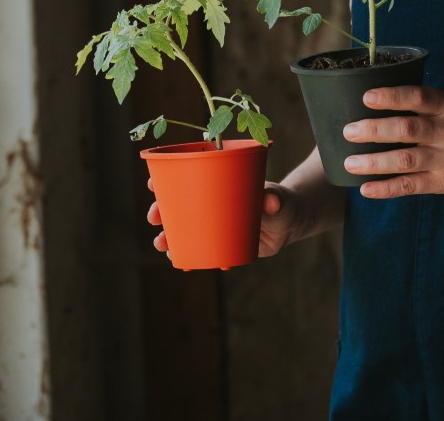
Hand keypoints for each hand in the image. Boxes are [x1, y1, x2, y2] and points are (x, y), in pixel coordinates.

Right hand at [146, 180, 305, 259]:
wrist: (290, 221)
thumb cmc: (281, 201)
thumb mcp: (279, 198)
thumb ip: (275, 199)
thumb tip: (271, 202)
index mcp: (218, 184)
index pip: (186, 178)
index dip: (166, 180)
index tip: (153, 185)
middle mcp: (211, 204)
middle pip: (178, 206)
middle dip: (161, 212)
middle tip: (154, 219)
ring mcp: (215, 226)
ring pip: (185, 231)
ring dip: (170, 238)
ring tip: (165, 247)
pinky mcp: (221, 245)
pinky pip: (202, 252)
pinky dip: (195, 259)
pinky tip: (190, 265)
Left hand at [341, 84, 443, 197]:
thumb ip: (421, 105)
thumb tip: (372, 99)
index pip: (419, 97)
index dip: (393, 96)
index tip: (367, 96)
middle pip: (408, 129)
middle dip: (375, 130)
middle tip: (348, 131)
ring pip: (406, 160)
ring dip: (374, 162)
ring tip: (349, 163)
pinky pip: (411, 186)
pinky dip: (386, 188)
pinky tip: (365, 189)